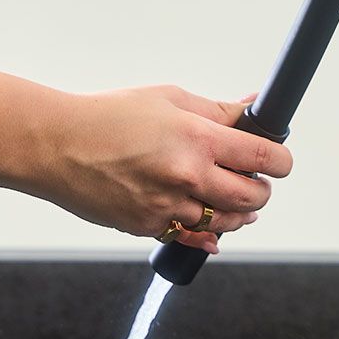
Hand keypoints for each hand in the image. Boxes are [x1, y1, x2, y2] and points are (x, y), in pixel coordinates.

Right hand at [37, 86, 291, 250]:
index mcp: (198, 139)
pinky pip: (192, 239)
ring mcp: (169, 207)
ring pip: (227, 223)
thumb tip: (253, 109)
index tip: (280, 161)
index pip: (264, 157)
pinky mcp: (149, 228)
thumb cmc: (109, 115)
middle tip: (255, 178)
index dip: (281, 161)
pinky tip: (210, 224)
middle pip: (253, 196)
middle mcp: (188, 177)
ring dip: (240, 213)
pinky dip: (207, 234)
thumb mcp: (169, 99)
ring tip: (235, 199)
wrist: (56, 146)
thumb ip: (217, 110)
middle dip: (262, 189)